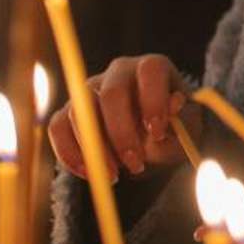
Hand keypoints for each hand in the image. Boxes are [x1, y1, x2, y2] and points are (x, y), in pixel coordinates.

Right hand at [47, 55, 198, 179]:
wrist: (152, 140)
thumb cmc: (172, 129)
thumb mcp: (185, 128)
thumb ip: (180, 120)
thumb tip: (174, 104)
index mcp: (151, 68)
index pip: (150, 70)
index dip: (153, 99)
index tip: (158, 132)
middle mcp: (119, 72)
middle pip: (111, 93)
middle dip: (121, 133)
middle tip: (134, 164)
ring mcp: (91, 89)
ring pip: (80, 110)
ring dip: (96, 148)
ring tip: (114, 175)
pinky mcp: (70, 111)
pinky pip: (58, 127)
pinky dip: (70, 154)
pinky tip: (90, 174)